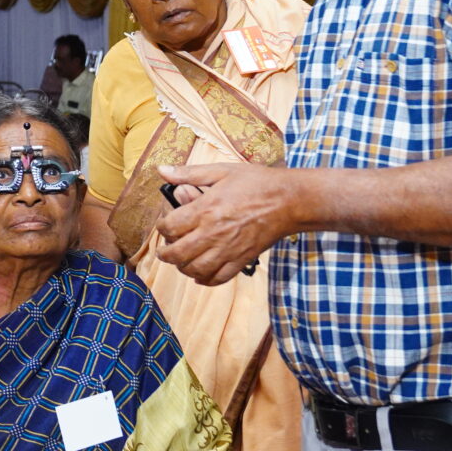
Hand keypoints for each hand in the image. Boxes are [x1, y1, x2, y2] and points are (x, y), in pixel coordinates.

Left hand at [151, 163, 294, 283]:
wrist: (289, 200)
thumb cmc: (257, 183)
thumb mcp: (221, 170)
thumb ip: (189, 173)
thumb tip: (162, 170)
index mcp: (206, 209)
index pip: (170, 227)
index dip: (161, 227)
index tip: (165, 225)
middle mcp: (214, 232)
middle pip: (177, 254)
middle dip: (165, 253)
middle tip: (164, 250)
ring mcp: (228, 249)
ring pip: (195, 269)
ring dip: (182, 267)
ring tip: (181, 261)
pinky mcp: (242, 260)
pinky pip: (218, 278)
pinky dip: (204, 280)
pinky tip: (200, 273)